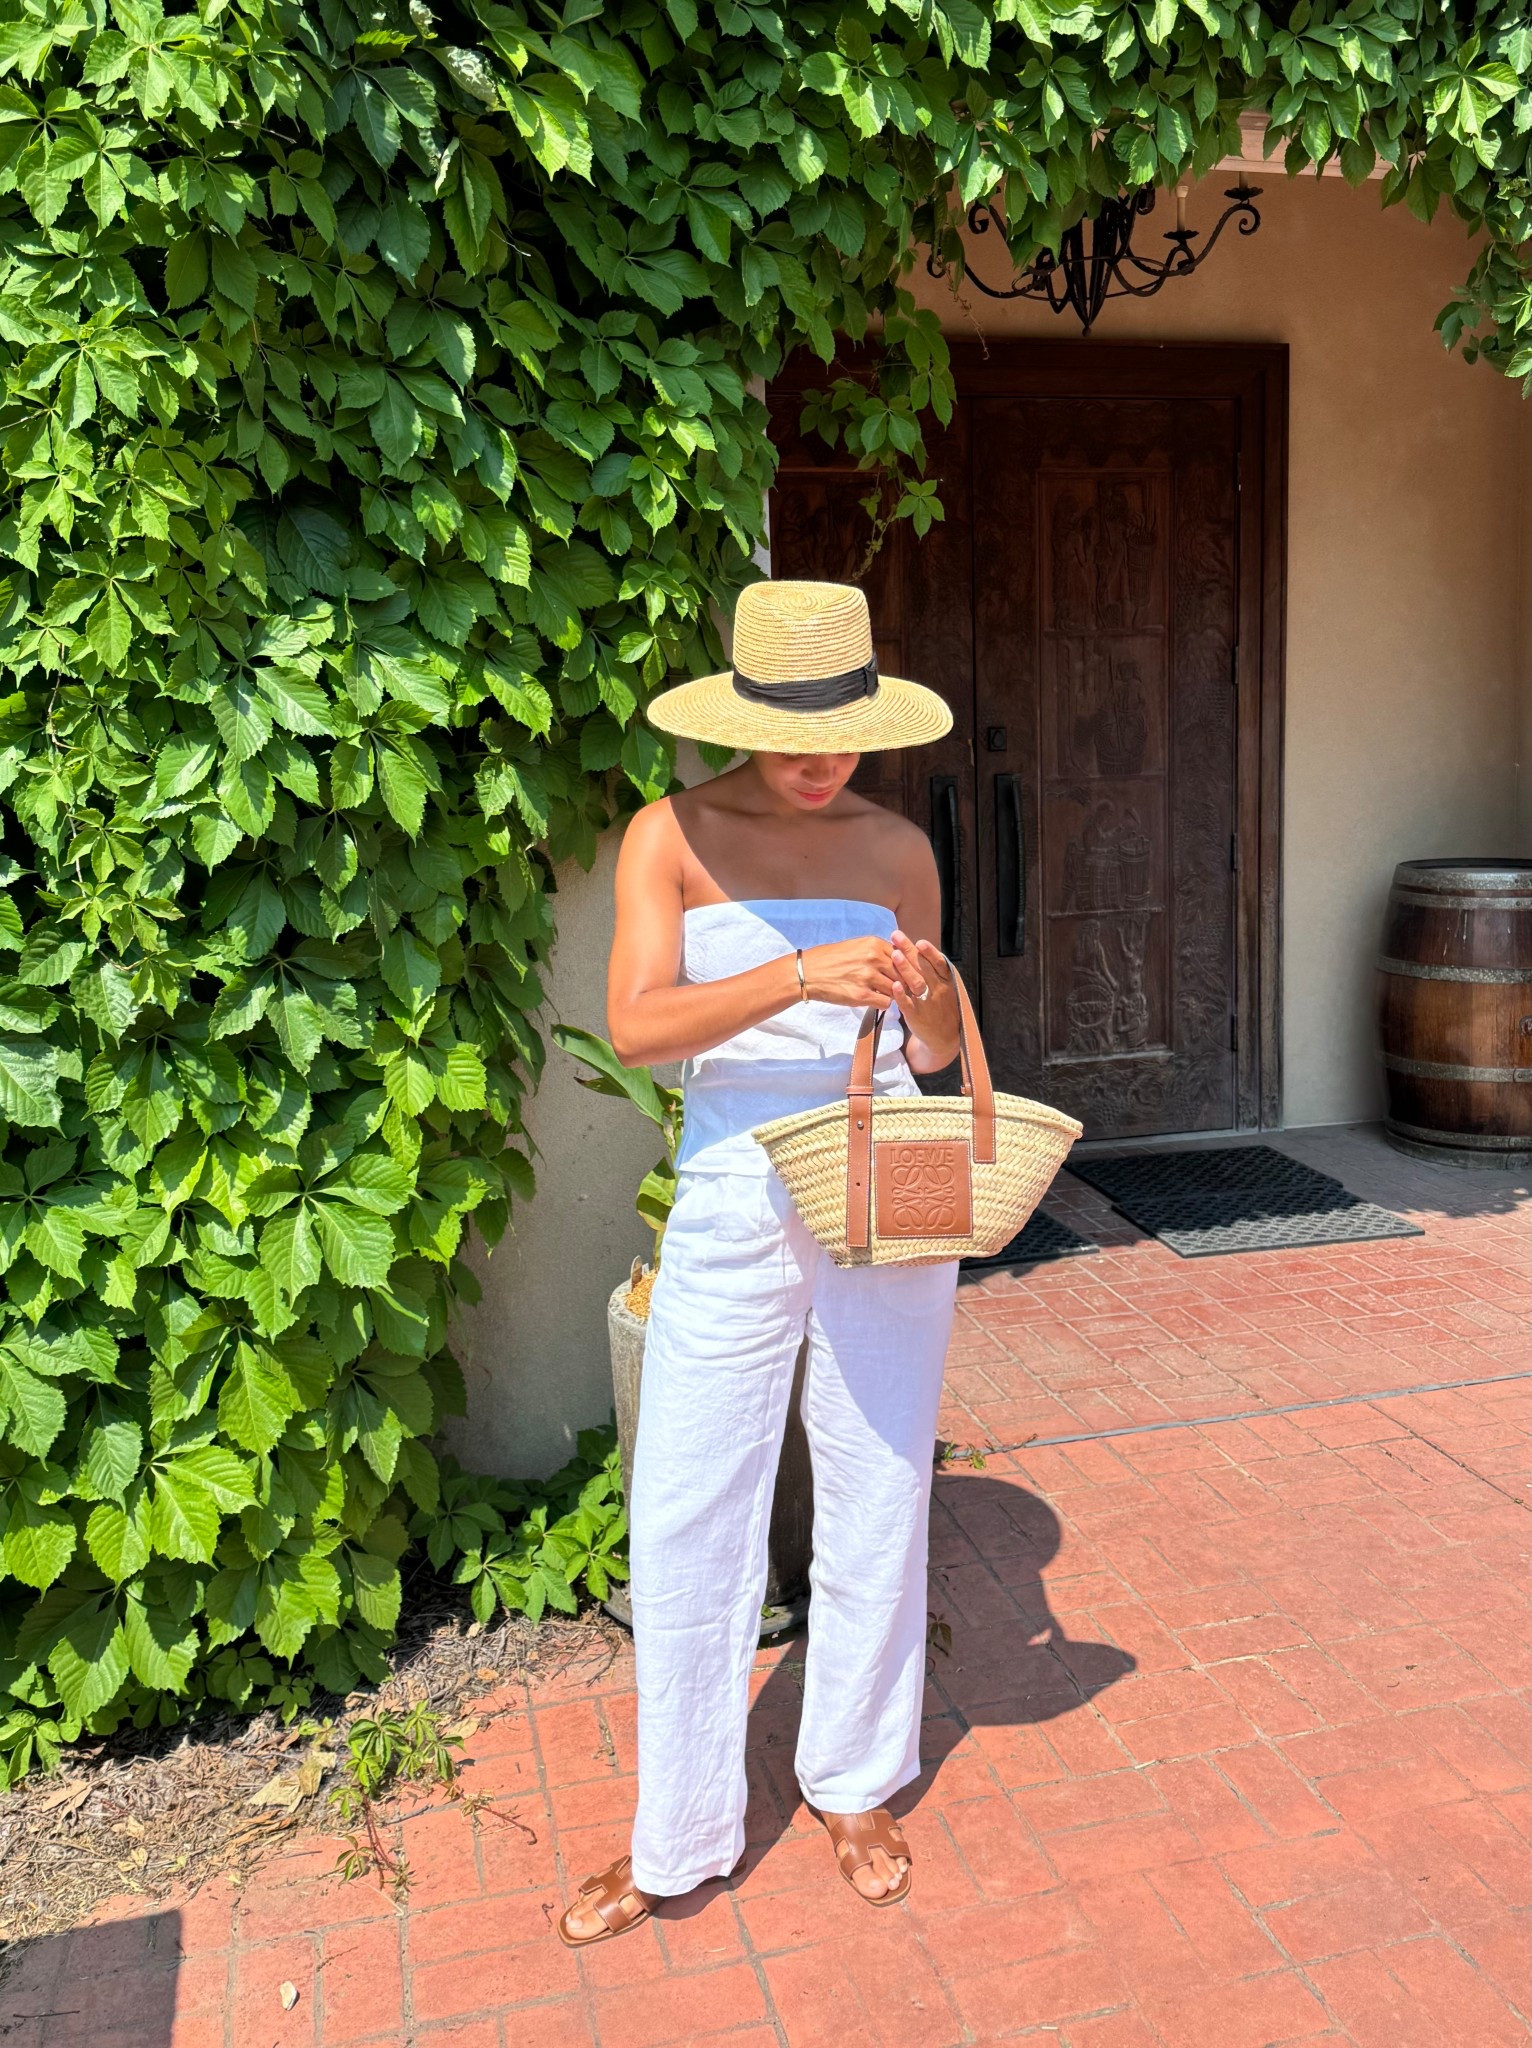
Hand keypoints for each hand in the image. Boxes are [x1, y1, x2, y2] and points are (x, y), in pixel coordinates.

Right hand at [800, 937, 896, 1009]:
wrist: (807, 973)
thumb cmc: (829, 959)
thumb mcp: (855, 946)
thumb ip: (876, 951)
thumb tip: (897, 958)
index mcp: (873, 944)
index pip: (903, 956)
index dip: (904, 967)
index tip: (901, 973)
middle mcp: (873, 958)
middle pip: (902, 973)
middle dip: (901, 982)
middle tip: (895, 987)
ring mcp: (868, 977)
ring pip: (896, 989)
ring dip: (891, 993)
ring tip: (880, 992)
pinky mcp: (861, 995)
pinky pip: (885, 1002)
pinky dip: (882, 1003)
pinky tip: (873, 999)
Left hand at [890, 932, 960, 1065]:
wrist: (944, 1036)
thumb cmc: (941, 1006)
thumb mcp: (944, 987)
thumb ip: (932, 970)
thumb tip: (916, 947)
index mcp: (945, 981)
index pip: (938, 963)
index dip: (929, 952)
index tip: (919, 942)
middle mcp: (938, 990)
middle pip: (923, 968)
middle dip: (910, 952)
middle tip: (897, 937)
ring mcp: (926, 1003)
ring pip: (916, 983)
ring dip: (906, 969)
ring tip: (895, 955)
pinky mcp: (915, 1015)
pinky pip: (908, 1004)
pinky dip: (901, 994)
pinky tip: (894, 985)